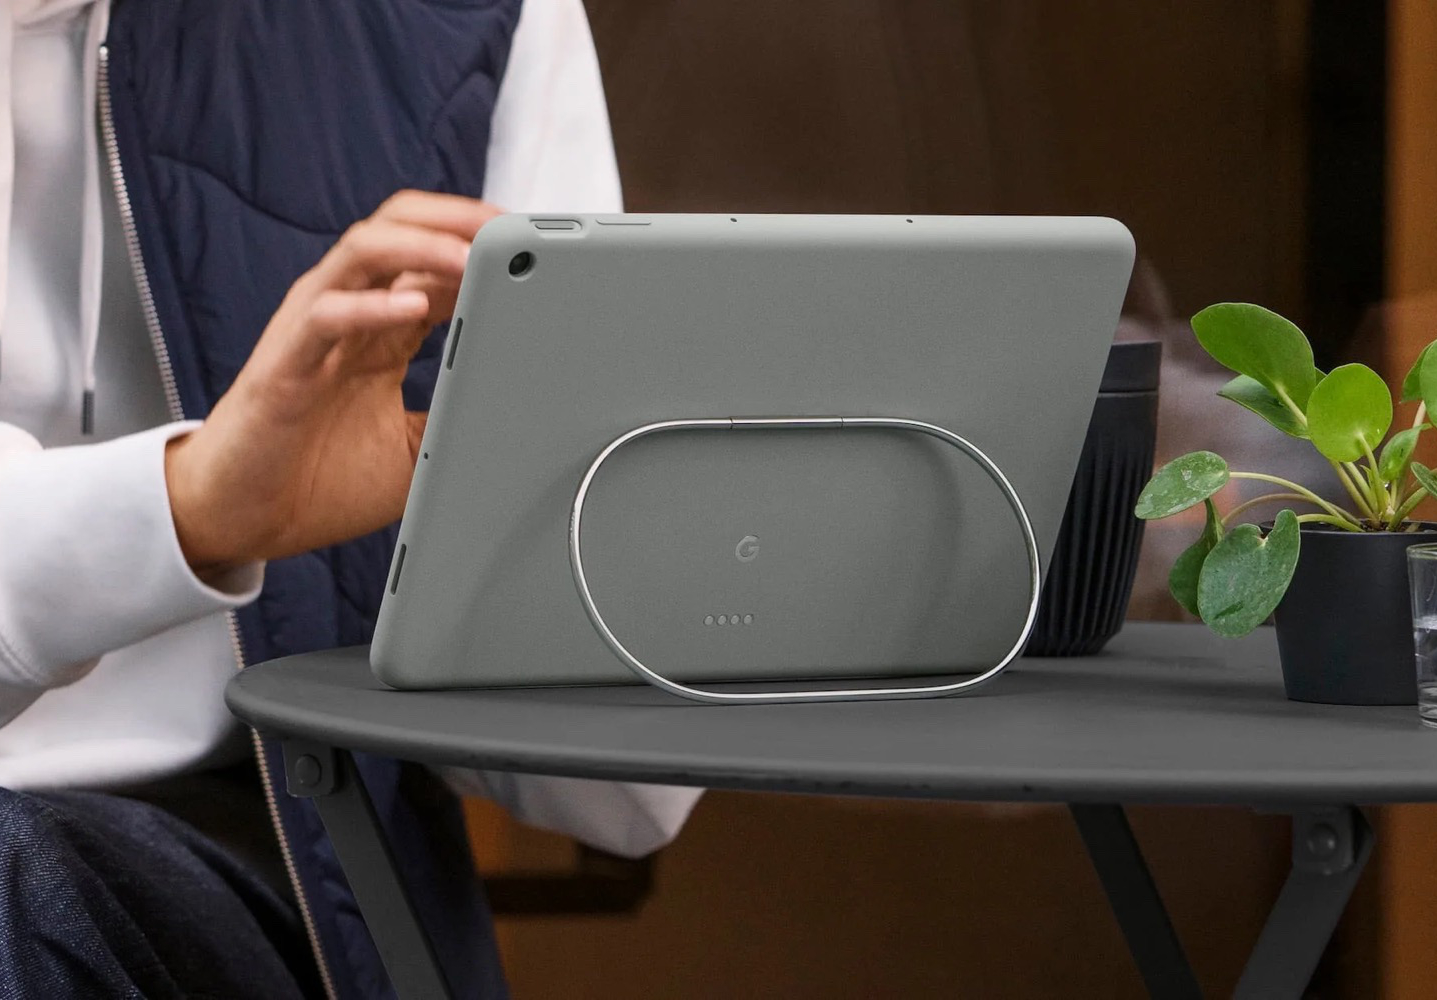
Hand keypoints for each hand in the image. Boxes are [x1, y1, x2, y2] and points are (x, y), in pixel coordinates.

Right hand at [164, 190, 498, 572]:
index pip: (432, 257)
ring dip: (423, 245)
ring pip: (364, 250)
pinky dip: (370, 307)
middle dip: (456, 218)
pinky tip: (412, 309)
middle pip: (400, 227)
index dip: (481, 243)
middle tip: (508, 228)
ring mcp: (313, 329)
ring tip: (470, 253)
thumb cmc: (320, 479)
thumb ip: (459, 414)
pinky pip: (327, 315)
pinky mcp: (285, 361)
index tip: (531, 246)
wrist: (245, 520)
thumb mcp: (417, 449)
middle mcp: (347, 312)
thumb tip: (523, 408)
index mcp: (380, 327)